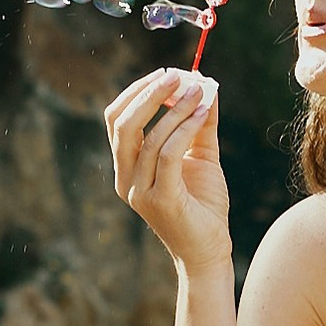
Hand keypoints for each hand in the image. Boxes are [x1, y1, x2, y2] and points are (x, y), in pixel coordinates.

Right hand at [105, 66, 229, 275]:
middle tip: (176, 76)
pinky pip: (168, 155)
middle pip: (122, 125)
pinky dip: (185, 127)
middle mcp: (126, 179)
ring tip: (200, 91)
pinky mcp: (161, 200)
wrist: (208, 251)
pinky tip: (202, 112)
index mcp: (127, 167)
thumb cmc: (202, 204)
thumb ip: (200, 121)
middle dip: (148, 94)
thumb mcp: (201, 155)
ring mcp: (140, 192)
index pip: (117, 120)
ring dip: (176, 109)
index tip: (165, 74)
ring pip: (150, 138)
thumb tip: (204, 82)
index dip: (137, 92)